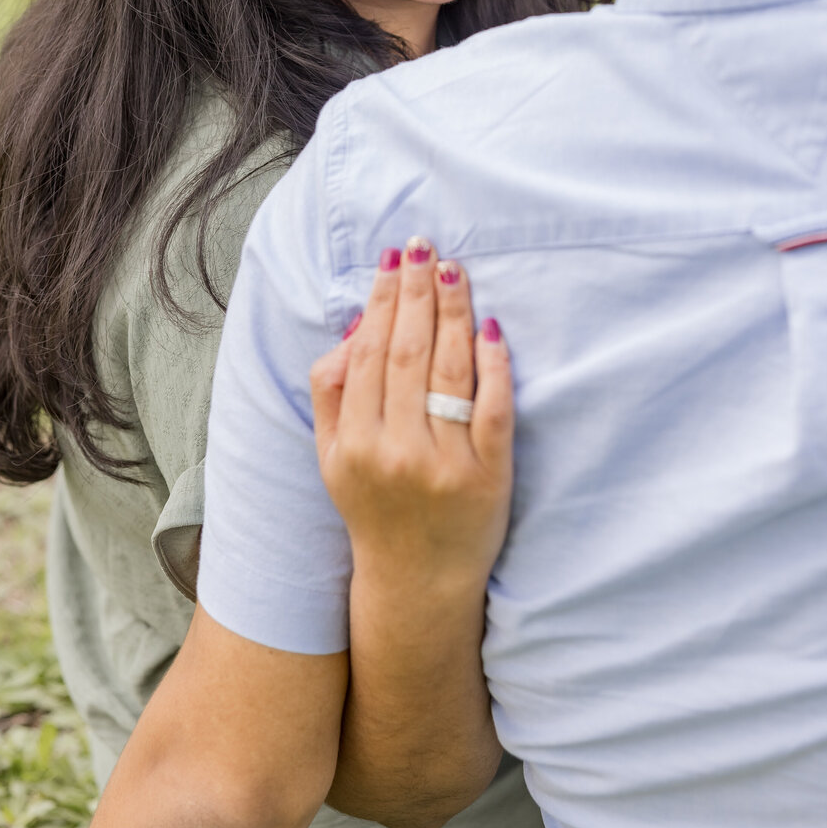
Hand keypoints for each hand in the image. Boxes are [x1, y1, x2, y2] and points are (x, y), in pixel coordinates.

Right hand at [311, 241, 513, 597]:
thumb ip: (332, 393)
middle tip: (425, 246)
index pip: (369, 354)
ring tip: (455, 270)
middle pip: (408, 353)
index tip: (394, 259)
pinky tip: (492, 328)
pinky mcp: (490, 476)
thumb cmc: (374, 506)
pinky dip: (494, 365)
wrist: (416, 581)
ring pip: (449, 372)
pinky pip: (493, 408)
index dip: (381, 301)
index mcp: (355, 443)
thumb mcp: (333, 457)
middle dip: (417, 292)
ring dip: (453, 313)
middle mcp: (397, 452)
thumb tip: (355, 325)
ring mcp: (446, 464)